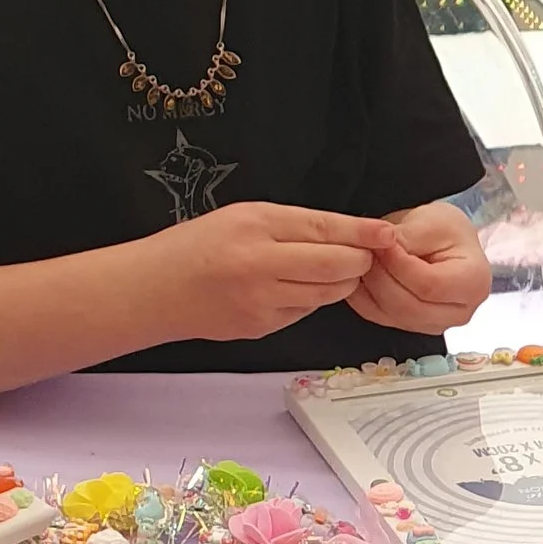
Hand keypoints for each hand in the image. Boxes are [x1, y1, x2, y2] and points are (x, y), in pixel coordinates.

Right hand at [148, 206, 386, 344]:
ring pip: (328, 293)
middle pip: (336, 265)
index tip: (386, 232)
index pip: (323, 228)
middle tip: (362, 254)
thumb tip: (349, 233)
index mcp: (254, 226)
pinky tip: (291, 288)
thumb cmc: (199, 246)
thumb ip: (293, 224)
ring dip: (340, 281)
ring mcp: (262, 301)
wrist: (156, 289)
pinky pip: (306, 310)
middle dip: (359, 261)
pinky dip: (311, 298)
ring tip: (327, 269)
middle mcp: (260, 263)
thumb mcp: (243, 217)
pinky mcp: (263, 327)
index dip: (361, 233)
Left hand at [348, 202, 487, 338]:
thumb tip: (380, 248)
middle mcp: (459, 312)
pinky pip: (380, 318)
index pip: (429, 285)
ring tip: (365, 259)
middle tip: (367, 251)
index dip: (399, 266)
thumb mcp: (432, 221)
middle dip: (381, 277)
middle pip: (410, 306)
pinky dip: (364, 297)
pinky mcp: (414, 326)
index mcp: (473, 284)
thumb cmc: (446, 230)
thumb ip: (407, 237)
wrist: (445, 242)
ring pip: (393, 315)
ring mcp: (436, 324)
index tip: (382, 244)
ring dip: (371, 287)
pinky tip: (361, 275)